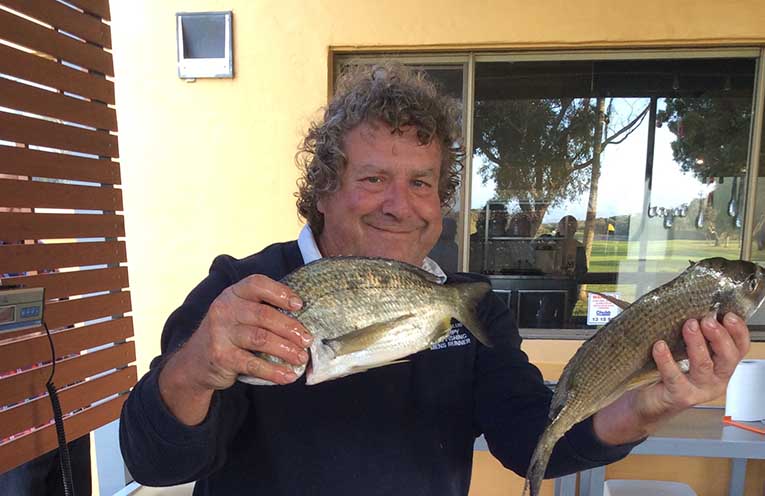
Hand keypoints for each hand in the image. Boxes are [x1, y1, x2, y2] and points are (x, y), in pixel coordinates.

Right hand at [159, 275, 312, 424]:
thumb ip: (263, 309)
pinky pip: (252, 364)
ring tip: (301, 357)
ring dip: (286, 349)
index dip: (280, 292)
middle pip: (264, 315)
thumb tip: (306, 317)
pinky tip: (288, 375)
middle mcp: (225, 309)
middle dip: (290, 328)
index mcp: (233, 293)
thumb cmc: (230, 333)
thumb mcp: (240, 313)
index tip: (300, 305)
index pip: (257, 284)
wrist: (195, 361)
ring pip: (260, 339)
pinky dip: (274, 371)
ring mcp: (220, 333)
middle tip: (307, 339)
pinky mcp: (221, 356)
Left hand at [594, 312, 749, 444]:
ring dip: (697, 344)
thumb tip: (690, 307)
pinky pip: (675, 377)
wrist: (649, 402)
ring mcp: (699, 390)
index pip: (739, 348)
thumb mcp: (685, 351)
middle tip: (707, 320)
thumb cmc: (668, 373)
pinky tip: (659, 346)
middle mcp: (716, 379)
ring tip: (688, 326)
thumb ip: (693, 335)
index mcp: (721, 366)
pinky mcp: (680, 396)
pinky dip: (667, 360)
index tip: (728, 315)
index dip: (738, 331)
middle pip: (728, 358)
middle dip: (719, 337)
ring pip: (704, 366)